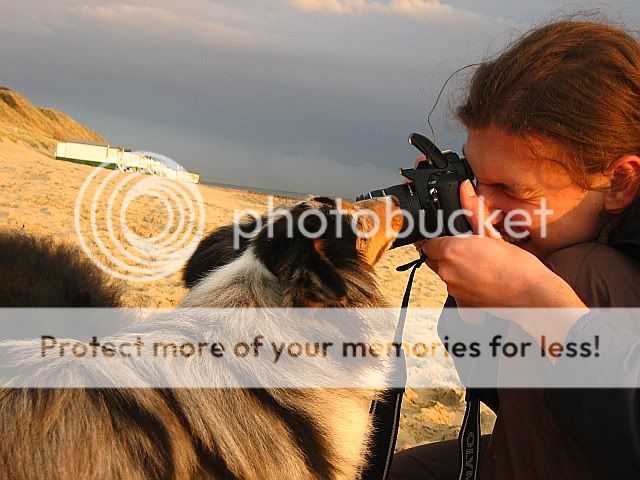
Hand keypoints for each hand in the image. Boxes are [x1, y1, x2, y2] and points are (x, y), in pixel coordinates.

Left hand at [418, 179, 586, 333]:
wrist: (534, 297)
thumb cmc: (518, 267)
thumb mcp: (494, 234)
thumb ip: (473, 212)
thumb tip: (464, 189)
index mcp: (451, 251)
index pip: (428, 243)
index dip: (438, 239)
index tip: (449, 238)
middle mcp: (447, 272)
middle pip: (437, 259)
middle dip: (449, 254)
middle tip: (473, 250)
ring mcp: (454, 291)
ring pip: (448, 275)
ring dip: (458, 270)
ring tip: (483, 266)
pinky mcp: (462, 305)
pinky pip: (457, 292)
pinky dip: (466, 286)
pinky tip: (485, 281)